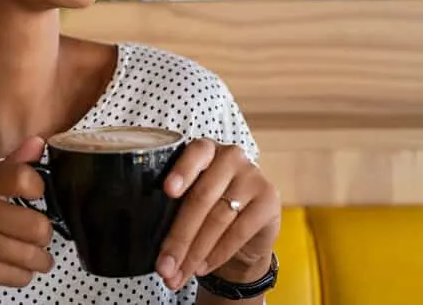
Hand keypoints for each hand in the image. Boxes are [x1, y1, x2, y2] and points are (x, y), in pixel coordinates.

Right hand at [0, 137, 53, 302]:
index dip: (38, 189)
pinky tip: (16, 268)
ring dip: (39, 260)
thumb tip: (40, 142)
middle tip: (38, 236)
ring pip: (30, 255)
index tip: (35, 197)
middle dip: (44, 236)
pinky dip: (23, 275)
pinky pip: (16, 276)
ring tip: (35, 257)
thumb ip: (10, 166)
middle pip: (36, 225)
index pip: (22, 178)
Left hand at [155, 139, 281, 290]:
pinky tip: (203, 267)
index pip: (194, 154)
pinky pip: (239, 231)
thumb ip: (173, 207)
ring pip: (218, 219)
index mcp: (204, 149)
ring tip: (179, 273)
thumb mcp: (188, 199)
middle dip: (179, 237)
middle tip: (164, 265)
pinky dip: (218, 253)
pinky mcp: (269, 200)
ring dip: (195, 252)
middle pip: (201, 198)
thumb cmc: (206, 209)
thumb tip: (153, 242)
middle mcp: (230, 157)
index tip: (167, 191)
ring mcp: (253, 176)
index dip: (181, 172)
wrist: (245, 231)